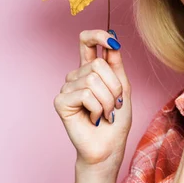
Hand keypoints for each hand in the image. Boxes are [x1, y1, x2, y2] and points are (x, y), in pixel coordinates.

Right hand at [53, 29, 131, 167]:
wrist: (109, 146)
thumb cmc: (116, 120)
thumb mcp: (123, 89)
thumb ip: (116, 65)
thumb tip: (112, 40)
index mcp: (90, 70)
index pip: (86, 42)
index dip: (98, 36)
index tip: (112, 41)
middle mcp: (76, 76)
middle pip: (98, 65)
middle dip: (114, 87)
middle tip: (114, 105)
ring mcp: (67, 88)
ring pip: (93, 80)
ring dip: (107, 101)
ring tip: (105, 114)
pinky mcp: (61, 101)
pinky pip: (85, 94)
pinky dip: (97, 109)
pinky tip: (94, 118)